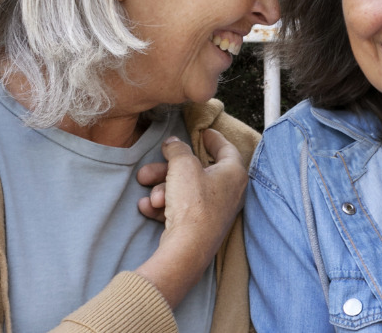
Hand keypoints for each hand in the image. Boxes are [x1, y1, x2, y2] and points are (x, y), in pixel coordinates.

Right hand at [134, 129, 247, 306]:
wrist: (188, 249)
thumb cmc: (193, 203)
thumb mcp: (182, 166)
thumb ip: (177, 149)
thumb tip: (174, 143)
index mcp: (233, 173)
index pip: (226, 148)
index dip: (214, 138)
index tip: (204, 131)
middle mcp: (229, 192)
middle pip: (195, 172)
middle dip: (167, 171)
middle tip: (147, 171)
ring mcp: (216, 211)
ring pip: (184, 192)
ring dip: (162, 191)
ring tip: (150, 197)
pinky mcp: (202, 228)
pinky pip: (181, 211)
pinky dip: (164, 208)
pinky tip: (147, 208)